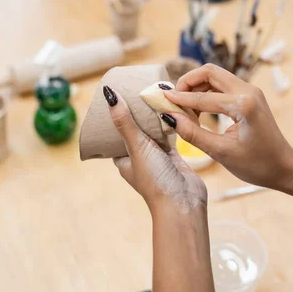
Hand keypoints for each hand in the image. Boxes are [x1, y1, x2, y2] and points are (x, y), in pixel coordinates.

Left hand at [109, 91, 206, 214]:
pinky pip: (169, 133)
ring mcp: (157, 156)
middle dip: (137, 111)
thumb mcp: (136, 147)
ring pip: (153, 130)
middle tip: (137, 89)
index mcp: (123, 159)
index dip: (115, 116)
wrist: (184, 203)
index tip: (117, 96)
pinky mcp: (173, 154)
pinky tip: (171, 106)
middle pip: (135, 129)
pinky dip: (169, 122)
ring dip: (153, 115)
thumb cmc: (155, 180)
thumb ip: (124, 122)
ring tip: (153, 92)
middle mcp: (139, 157)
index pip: (115, 133)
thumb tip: (109, 95)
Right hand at [163, 64, 292, 190]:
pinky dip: (207, 92)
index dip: (180, 99)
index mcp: (244, 105)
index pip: (203, 97)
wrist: (285, 167)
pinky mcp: (249, 95)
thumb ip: (194, 134)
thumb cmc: (257, 165)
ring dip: (197, 86)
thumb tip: (170, 118)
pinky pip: (222, 85)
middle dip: (188, 82)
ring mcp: (250, 90)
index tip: (161, 100)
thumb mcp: (222, 153)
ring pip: (215, 76)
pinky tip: (198, 109)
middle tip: (174, 99)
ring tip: (185, 107)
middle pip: (210, 72)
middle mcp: (248, 91)